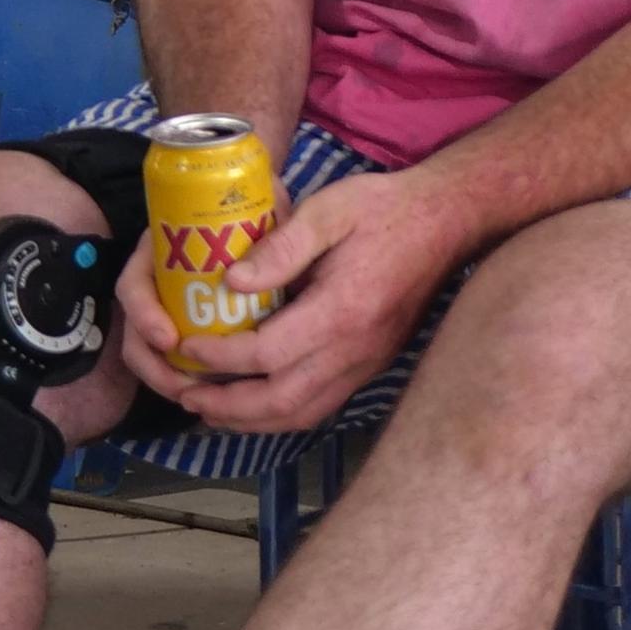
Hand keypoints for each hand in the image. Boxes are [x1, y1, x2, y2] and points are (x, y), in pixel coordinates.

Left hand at [123, 165, 472, 440]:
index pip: (267, 353)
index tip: (185, 347)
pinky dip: (284, 414)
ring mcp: (368, 363)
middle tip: (185, 395)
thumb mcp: (327, 211)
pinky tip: (257, 404)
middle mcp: (355, 350)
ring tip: (209, 410)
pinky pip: (323, 404)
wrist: (445, 223)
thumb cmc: (381, 209)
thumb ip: (280, 247)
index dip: (221, 357)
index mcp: (340, 311)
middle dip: (229, 406)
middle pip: (283, 400)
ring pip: (305, 412)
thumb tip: (231, 281)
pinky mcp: (372, 364)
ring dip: (254, 420)